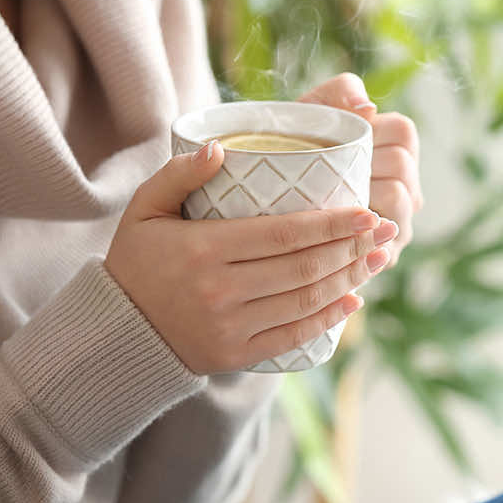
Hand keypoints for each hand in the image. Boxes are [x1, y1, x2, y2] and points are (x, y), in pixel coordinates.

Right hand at [105, 141, 398, 374]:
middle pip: (304, 267)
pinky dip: (328, 319)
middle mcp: (220, 291)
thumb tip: (221, 148)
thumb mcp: (143, 209)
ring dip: (349, 279)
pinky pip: (293, 336)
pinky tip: (352, 300)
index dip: (332, 223)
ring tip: (378, 258)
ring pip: (306, 301)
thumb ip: (178, 174)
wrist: (117, 331)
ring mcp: (230, 328)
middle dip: (352, 247)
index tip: (366, 210)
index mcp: (202, 250)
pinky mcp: (236, 354)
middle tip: (385, 229)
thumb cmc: (136, 262)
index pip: (284, 234)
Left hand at [299, 73, 422, 265]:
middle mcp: (406, 189)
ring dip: (363, 197)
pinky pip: (381, 243)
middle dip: (365, 166)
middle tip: (325, 174)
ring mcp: (398, 224)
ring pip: (398, 201)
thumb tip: (368, 108)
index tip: (336, 141)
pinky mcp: (384, 257)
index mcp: (395, 152)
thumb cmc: (293, 152)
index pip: (403, 132)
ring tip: (329, 199)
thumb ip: (340, 92)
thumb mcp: (314, 112)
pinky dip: (358, 235)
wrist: (262, 205)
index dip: (374, 132)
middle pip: (402, 167)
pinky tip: (331, 233)